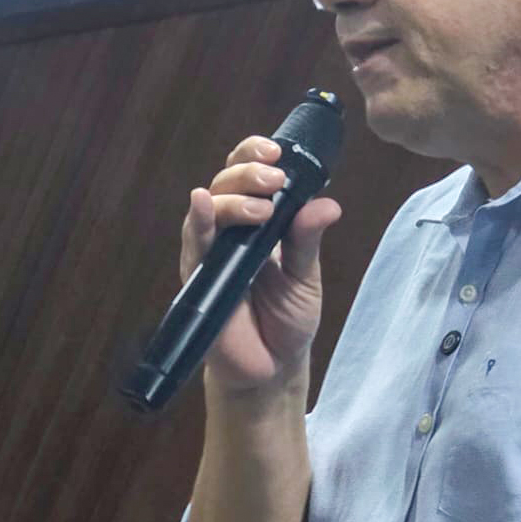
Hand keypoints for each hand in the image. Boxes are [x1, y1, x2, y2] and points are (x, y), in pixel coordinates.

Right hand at [180, 134, 341, 393]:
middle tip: (274, 178)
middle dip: (248, 171)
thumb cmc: (286, 320)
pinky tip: (202, 203)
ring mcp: (211, 252)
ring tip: (261, 208)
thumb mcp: (306, 278)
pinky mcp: (198, 277)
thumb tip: (326, 203)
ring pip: (209, 206)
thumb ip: (308, 240)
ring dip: (232, 198)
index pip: (249, 174)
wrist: (271, 369)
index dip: (256, 154)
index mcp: (259, 222)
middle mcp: (230, 230)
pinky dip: (198, 220)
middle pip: (225, 182)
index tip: (278, 152)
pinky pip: (194, 244)